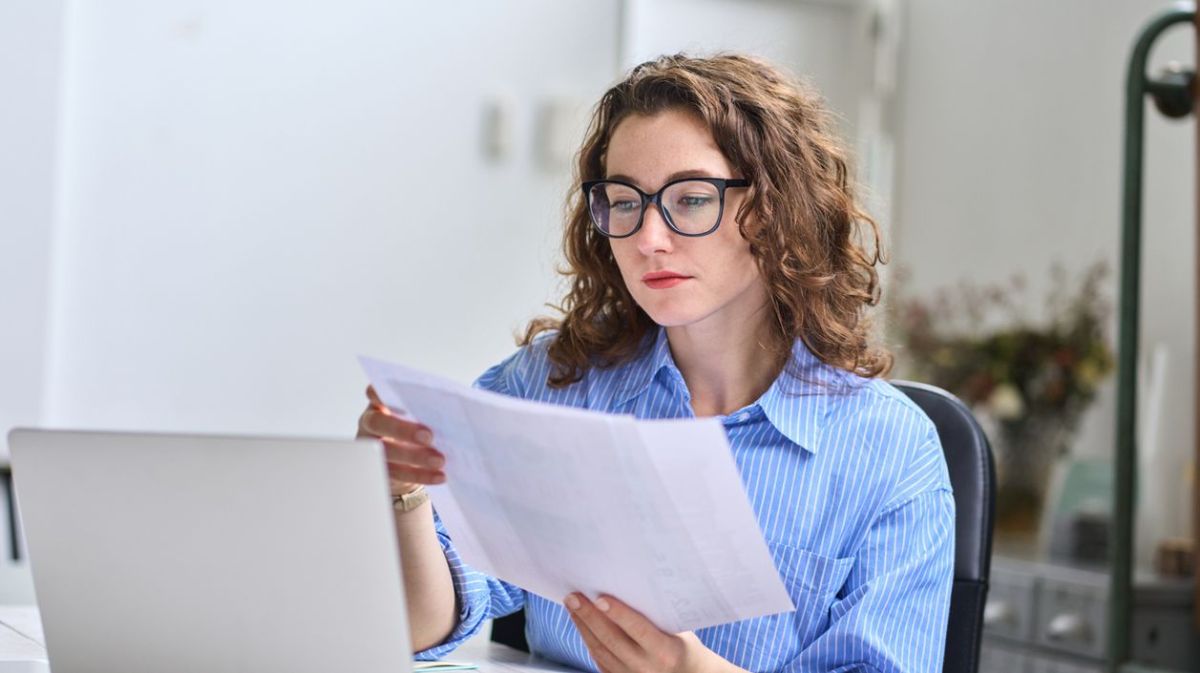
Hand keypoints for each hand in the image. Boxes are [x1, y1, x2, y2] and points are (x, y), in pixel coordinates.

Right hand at [356, 385, 445, 494]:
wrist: (405, 459)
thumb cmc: (416, 426)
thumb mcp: (418, 414)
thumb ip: (426, 410)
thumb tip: (455, 411)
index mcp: (379, 403)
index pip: (374, 393)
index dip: (381, 393)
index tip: (397, 394)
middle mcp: (371, 423)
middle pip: (378, 424)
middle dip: (403, 430)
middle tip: (428, 436)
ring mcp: (371, 448)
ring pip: (387, 452)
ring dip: (415, 457)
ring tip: (439, 460)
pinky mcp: (380, 470)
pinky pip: (398, 474)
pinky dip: (421, 475)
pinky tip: (440, 475)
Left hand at [564, 593, 725, 672]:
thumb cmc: (682, 645)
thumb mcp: (677, 629)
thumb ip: (654, 615)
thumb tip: (626, 585)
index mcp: (665, 652)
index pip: (638, 630)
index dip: (619, 614)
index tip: (600, 598)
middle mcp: (646, 667)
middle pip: (612, 640)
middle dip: (589, 617)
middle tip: (574, 596)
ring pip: (600, 650)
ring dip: (583, 626)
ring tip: (572, 605)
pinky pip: (599, 660)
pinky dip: (588, 639)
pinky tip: (580, 623)